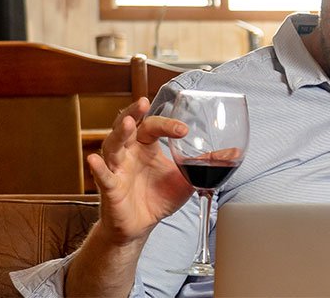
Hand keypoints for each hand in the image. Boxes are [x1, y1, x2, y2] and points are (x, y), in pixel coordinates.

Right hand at [86, 98, 194, 244]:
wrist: (141, 226)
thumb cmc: (159, 197)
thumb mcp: (187, 178)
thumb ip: (206, 164)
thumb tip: (234, 153)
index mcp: (146, 145)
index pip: (153, 125)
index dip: (166, 124)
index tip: (184, 130)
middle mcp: (129, 152)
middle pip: (127, 126)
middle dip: (134, 113)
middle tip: (143, 103)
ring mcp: (117, 168)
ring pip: (112, 145)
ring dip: (119, 133)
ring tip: (128, 124)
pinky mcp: (109, 188)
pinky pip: (102, 176)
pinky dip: (98, 168)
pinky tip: (95, 160)